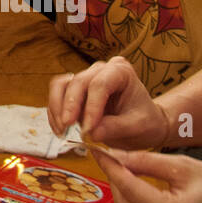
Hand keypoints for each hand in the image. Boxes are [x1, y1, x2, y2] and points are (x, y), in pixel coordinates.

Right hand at [47, 56, 167, 148]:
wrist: (145, 124)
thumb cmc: (146, 121)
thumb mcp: (138, 126)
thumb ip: (116, 127)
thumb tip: (91, 132)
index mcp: (121, 72)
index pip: (101, 84)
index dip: (91, 106)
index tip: (88, 129)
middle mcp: (101, 70)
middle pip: (78, 82)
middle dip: (70, 106)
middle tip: (67, 127)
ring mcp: (86, 79)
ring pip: (62, 85)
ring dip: (58, 108)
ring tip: (61, 130)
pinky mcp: (75, 91)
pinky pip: (58, 96)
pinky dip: (55, 112)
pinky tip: (59, 129)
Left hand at [94, 148, 201, 202]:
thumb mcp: (183, 166)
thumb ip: (145, 161)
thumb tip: (114, 155)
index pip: (129, 189)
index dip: (110, 168)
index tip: (97, 151)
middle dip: (114, 180)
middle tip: (110, 158)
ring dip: (123, 191)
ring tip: (123, 168)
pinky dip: (136, 202)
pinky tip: (136, 184)